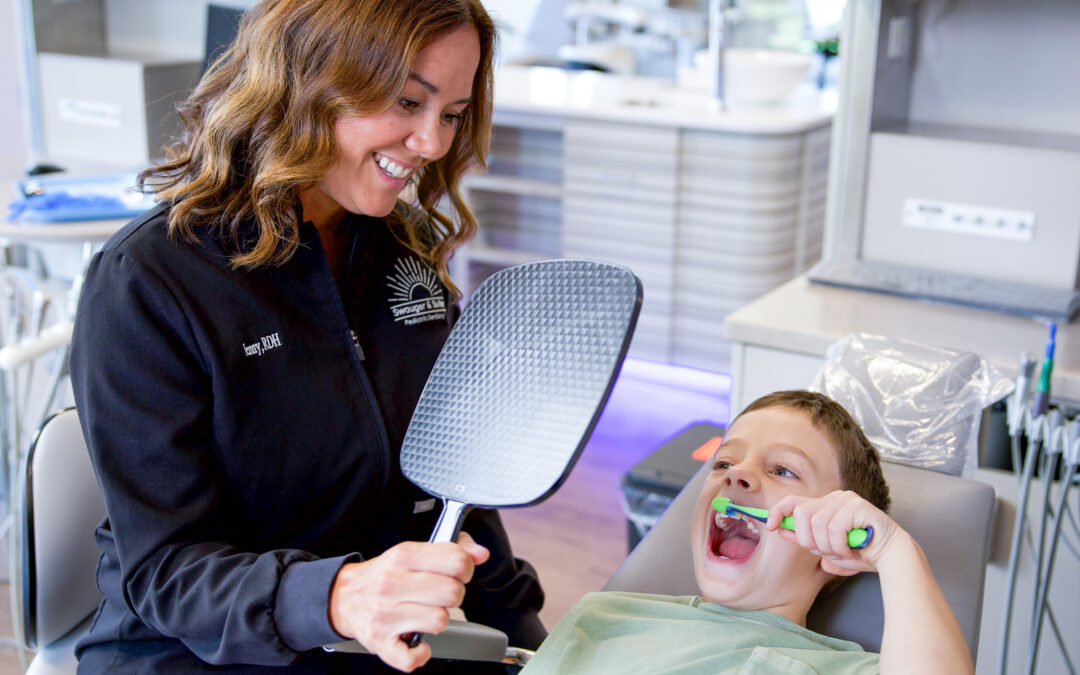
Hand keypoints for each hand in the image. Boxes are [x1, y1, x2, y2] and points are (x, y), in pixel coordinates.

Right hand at [327, 532, 489, 671]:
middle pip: (452, 592)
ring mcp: (385, 615)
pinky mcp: (380, 642)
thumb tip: (480, 554)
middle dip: (454, 594)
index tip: (459, 572)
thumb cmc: (384, 575)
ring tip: (426, 613)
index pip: (456, 560)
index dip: (465, 568)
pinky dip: (419, 653)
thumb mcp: (413, 552)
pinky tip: (416, 639)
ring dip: (438, 620)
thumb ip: (451, 549)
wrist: (344, 597)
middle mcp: (392, 584)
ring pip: (440, 621)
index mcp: (403, 556)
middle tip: (441, 594)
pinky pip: (413, 657)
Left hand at [766, 491, 905, 576]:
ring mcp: (847, 500)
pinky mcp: (858, 506)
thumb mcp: (826, 550)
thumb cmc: (861, 554)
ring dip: (827, 547)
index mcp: (826, 505)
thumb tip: (781, 530)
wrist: (892, 558)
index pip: (793, 501)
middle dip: (808, 540)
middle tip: (826, 552)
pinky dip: (840, 547)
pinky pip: (834, 529)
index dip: (778, 512)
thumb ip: (806, 540)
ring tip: (843, 553)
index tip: (770, 526)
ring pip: (817, 524)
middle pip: (802, 515)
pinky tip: (852, 551)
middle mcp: (835, 498)